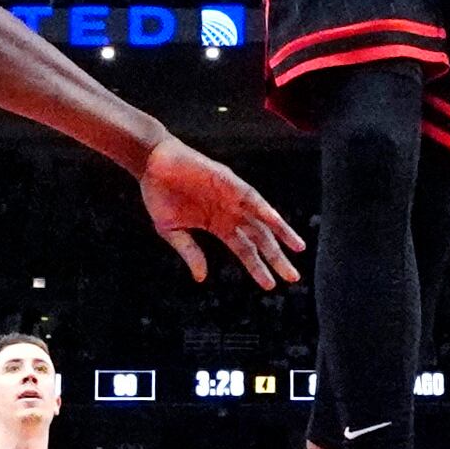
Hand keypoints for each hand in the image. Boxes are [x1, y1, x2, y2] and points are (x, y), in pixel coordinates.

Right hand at [137, 137, 304, 287]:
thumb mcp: (171, 231)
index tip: (270, 285)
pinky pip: (251, 197)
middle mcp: (231, 212)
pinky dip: (264, 209)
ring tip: (298, 249)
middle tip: (293, 278)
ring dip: (281, 233)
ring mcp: (232, 197)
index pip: (245, 250)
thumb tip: (202, 278)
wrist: (151, 163)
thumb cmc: (160, 194)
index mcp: (219, 225)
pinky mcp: (228, 181)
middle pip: (260, 239)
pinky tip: (276, 222)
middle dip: (276, 258)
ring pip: (263, 218)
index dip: (258, 267)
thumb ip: (190, 252)